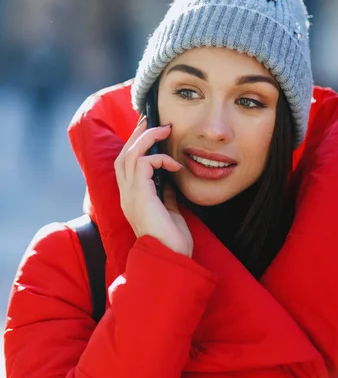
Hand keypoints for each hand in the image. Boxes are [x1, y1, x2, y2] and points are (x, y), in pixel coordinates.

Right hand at [114, 117, 193, 257]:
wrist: (170, 258)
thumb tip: (169, 177)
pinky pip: (143, 163)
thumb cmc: (171, 240)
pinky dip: (159, 158)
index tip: (151, 132)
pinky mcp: (139, 195)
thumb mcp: (169, 210)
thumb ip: (165, 193)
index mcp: (131, 198)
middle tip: (152, 119)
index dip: (136, 145)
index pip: (126, 165)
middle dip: (137, 134)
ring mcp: (129, 195)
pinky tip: (174, 165)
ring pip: (129, 154)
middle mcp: (126, 194)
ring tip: (164, 129)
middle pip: (123, 154)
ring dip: (147, 137)